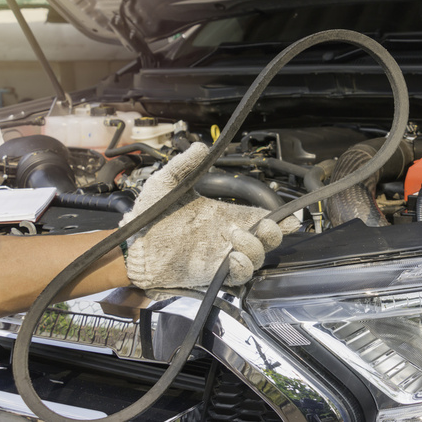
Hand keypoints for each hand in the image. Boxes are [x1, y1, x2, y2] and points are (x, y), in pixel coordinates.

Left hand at [120, 143, 299, 288]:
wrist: (131, 244)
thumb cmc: (149, 215)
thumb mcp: (167, 182)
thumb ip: (185, 164)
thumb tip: (202, 146)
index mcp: (224, 215)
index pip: (260, 218)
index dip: (279, 219)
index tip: (291, 217)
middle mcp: (228, 237)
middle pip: (268, 239)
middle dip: (275, 232)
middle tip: (264, 224)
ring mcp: (222, 256)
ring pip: (258, 257)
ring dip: (254, 246)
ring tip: (234, 236)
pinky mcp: (212, 274)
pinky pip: (239, 276)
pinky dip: (243, 267)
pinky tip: (232, 257)